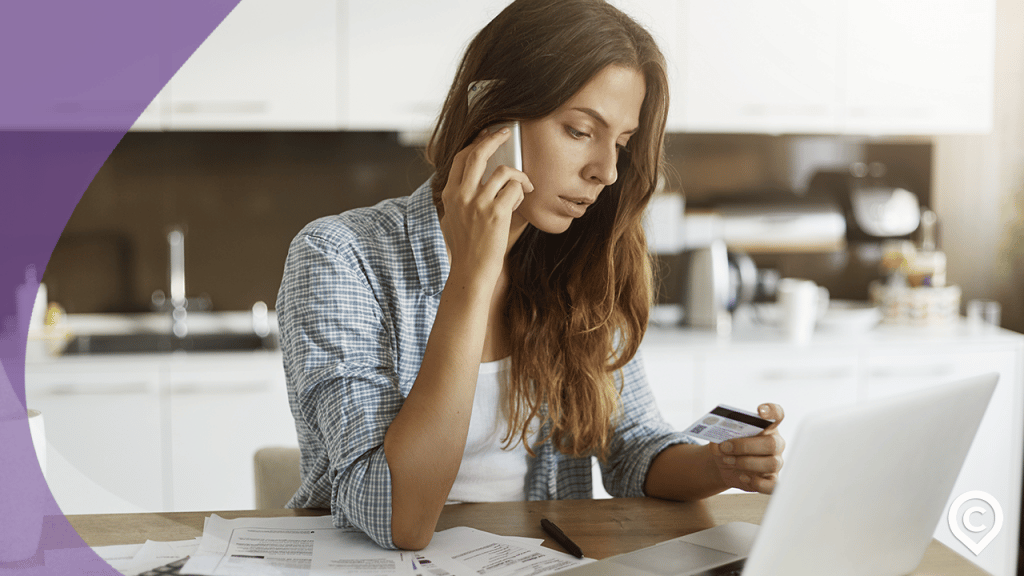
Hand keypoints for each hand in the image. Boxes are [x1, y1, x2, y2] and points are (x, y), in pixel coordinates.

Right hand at [440, 127, 532, 279]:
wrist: (470, 271)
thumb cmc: (467, 248)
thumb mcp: (455, 218)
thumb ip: (463, 197)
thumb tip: (484, 177)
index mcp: (449, 194)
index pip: (461, 158)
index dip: (476, 142)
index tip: (487, 135)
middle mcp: (461, 195)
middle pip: (478, 154)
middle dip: (494, 138)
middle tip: (506, 132)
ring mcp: (477, 203)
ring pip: (503, 171)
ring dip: (518, 176)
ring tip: (523, 187)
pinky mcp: (495, 213)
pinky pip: (515, 188)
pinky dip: (522, 191)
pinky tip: (520, 201)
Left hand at [709, 403, 785, 493]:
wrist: (723, 464)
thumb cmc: (726, 445)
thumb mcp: (719, 436)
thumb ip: (720, 434)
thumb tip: (719, 438)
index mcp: (766, 426)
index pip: (777, 414)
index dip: (772, 411)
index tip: (760, 411)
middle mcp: (775, 443)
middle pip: (772, 443)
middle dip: (746, 446)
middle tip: (726, 447)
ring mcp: (775, 462)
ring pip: (771, 463)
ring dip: (746, 462)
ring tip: (728, 461)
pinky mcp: (771, 480)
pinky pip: (772, 485)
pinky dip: (757, 483)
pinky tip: (742, 477)